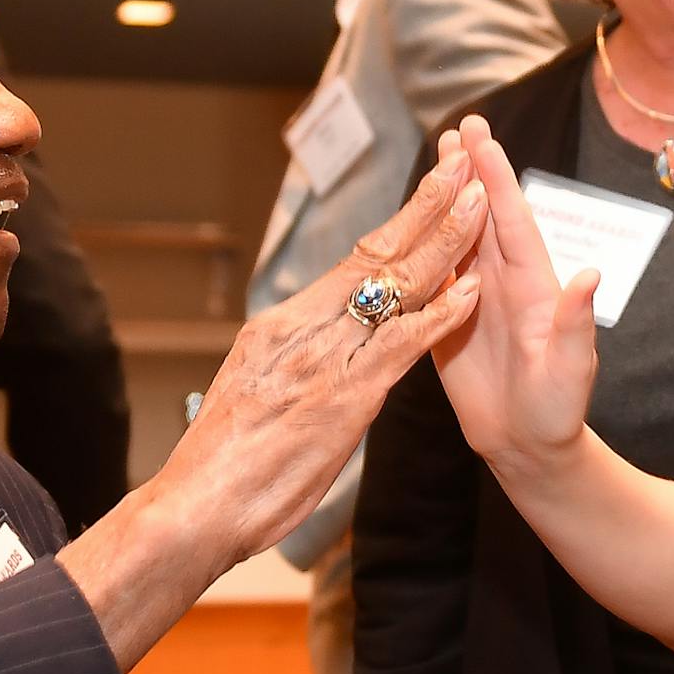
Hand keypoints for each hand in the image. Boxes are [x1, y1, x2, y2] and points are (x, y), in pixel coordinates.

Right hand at [59, 148, 486, 668]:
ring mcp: (322, 359)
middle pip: (375, 254)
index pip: (351, 262)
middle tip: (463, 165)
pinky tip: (471, 291)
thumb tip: (311, 352)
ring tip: (481, 203)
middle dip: (425, 206)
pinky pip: (400, 345)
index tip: (428, 189)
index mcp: (280, 326)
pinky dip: (440, 315)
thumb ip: (290, 365)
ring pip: (393, 286)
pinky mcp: (342, 397)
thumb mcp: (253, 396)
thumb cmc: (221, 467)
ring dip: (444, 243)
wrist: (193, 508)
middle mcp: (301, 329)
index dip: (396, 222)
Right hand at [431, 116, 600, 472]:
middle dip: (469, 170)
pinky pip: (430, 279)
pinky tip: (408, 223)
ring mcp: (473, 301)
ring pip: (455, 238)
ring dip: (444, 200)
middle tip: (456, 126)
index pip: (511, 220)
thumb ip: (576, 321)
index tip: (480, 136)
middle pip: (481, 216)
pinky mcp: (446, 324)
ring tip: (436, 158)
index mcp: (533, 285)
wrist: (530, 449)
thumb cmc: (559, 410)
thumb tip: (590, 273)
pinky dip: (419, 247)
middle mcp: (503, 283)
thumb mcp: (572, 367)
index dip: (495, 177)